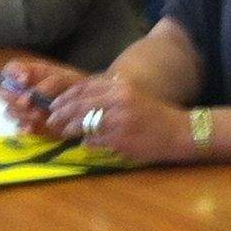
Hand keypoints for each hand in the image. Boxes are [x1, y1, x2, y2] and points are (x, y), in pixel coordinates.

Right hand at [0, 58, 85, 134]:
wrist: (89, 108)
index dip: (12, 74)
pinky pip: (20, 128)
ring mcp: (25, 109)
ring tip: (37, 115)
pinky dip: (24, 129)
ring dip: (21, 113)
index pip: (10, 70)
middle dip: (13, 98)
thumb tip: (34, 93)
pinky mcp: (31, 126)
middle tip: (27, 102)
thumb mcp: (67, 79)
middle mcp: (23, 91)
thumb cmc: (76, 88)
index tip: (24, 80)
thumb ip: (50, 83)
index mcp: (30, 74)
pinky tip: (31, 128)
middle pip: (4, 93)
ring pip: (10, 111)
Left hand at [42, 72, 190, 161]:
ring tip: (62, 132)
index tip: (54, 104)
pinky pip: (94, 141)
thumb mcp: (133, 96)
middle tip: (51, 120)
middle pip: (79, 105)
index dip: (66, 96)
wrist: (179, 132)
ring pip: (83, 123)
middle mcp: (118, 100)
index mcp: (120, 86)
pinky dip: (87, 143)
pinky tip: (84, 144)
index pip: (84, 87)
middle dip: (61, 113)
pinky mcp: (119, 139)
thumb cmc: (155, 115)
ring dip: (69, 128)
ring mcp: (118, 121)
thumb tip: (81, 100)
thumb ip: (110, 94)